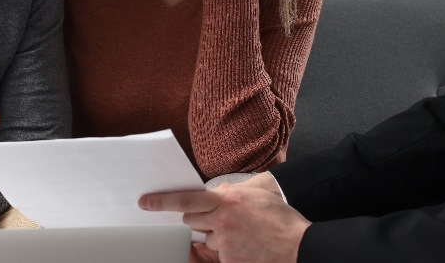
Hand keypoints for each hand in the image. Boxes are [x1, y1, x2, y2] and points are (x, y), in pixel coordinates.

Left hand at [139, 181, 308, 262]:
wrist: (300, 246)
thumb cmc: (281, 218)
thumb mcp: (257, 192)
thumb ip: (232, 190)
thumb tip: (216, 191)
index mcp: (227, 200)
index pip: (186, 200)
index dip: (162, 202)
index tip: (144, 203)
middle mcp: (222, 222)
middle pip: (191, 220)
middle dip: (200, 220)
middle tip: (220, 220)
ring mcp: (225, 245)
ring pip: (206, 240)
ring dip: (217, 238)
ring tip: (243, 236)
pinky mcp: (229, 262)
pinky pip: (219, 256)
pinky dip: (229, 253)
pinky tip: (246, 248)